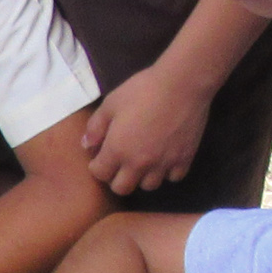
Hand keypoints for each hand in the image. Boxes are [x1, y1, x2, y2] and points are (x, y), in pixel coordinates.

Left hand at [83, 64, 211, 195]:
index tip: (100, 157)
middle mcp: (139, 164)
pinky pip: (173, 178)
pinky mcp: (184, 160)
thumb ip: (95, 127)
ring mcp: (163, 164)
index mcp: (117, 150)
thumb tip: (86, 145)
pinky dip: (167, 172)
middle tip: (119, 163)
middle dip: (116, 178)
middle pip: (122, 188)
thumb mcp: (111, 103)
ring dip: (142, 177)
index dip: (97, 166)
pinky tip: (164, 158)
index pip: (100, 174)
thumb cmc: (142, 90)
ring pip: (148, 186)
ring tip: (142, 162)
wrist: (182, 84)